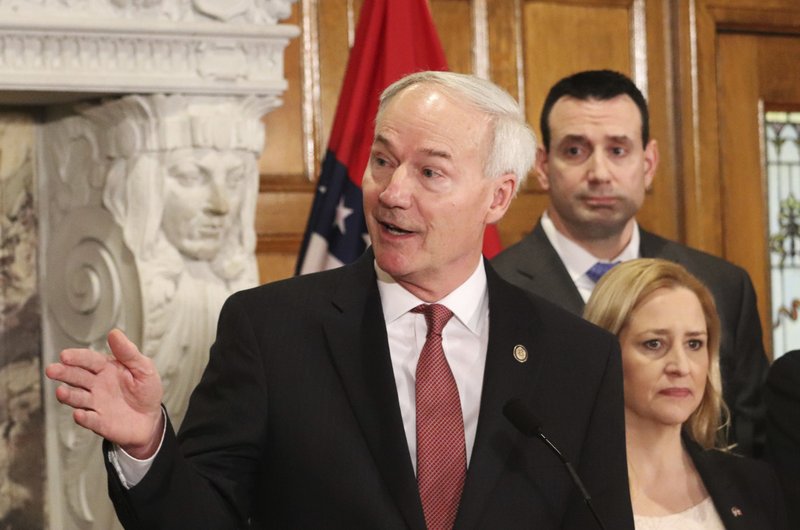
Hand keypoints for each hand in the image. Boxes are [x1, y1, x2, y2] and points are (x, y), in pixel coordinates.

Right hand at [45, 329, 164, 458]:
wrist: (151, 418)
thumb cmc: (146, 390)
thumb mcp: (143, 368)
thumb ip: (128, 352)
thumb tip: (114, 333)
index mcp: (106, 368)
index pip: (88, 360)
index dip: (77, 357)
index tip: (65, 355)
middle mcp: (96, 385)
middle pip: (76, 377)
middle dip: (64, 373)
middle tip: (52, 370)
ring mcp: (96, 404)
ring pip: (77, 398)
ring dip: (68, 395)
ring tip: (61, 391)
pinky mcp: (99, 422)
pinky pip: (90, 420)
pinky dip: (83, 417)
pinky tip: (79, 414)